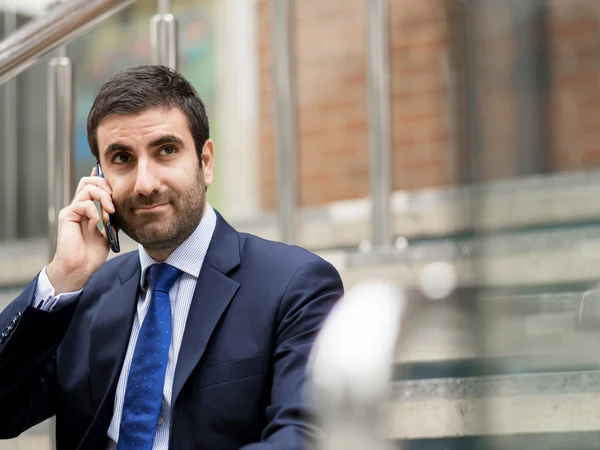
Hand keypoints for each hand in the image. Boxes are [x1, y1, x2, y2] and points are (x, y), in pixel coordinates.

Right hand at [46, 167, 114, 293]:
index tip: (113, 177)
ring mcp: (72, 210)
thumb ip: (112, 220)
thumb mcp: (107, 234)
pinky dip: (94, 211)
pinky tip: (97, 223)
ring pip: (87, 187)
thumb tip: (121, 209)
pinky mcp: (67, 216)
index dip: (101, 178)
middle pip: (88, 181)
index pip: (91, 187)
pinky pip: (82, 203)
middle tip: (115, 199)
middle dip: (105, 185)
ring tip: (110, 211)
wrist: (79, 268)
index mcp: (86, 210)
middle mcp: (78, 207)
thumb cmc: (90, 255)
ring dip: (103, 196)